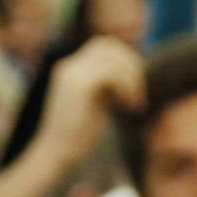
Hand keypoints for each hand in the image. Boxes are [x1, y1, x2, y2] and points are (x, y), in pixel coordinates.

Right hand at [32, 39, 144, 169]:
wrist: (58, 151)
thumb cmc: (78, 135)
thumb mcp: (96, 104)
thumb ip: (107, 87)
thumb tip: (131, 77)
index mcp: (71, 69)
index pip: (102, 46)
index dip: (124, 59)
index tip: (135, 84)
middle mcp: (70, 66)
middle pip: (108, 45)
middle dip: (131, 64)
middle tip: (139, 91)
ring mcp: (73, 73)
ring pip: (112, 58)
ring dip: (132, 78)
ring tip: (136, 102)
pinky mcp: (80, 85)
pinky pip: (112, 74)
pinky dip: (127, 87)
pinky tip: (130, 106)